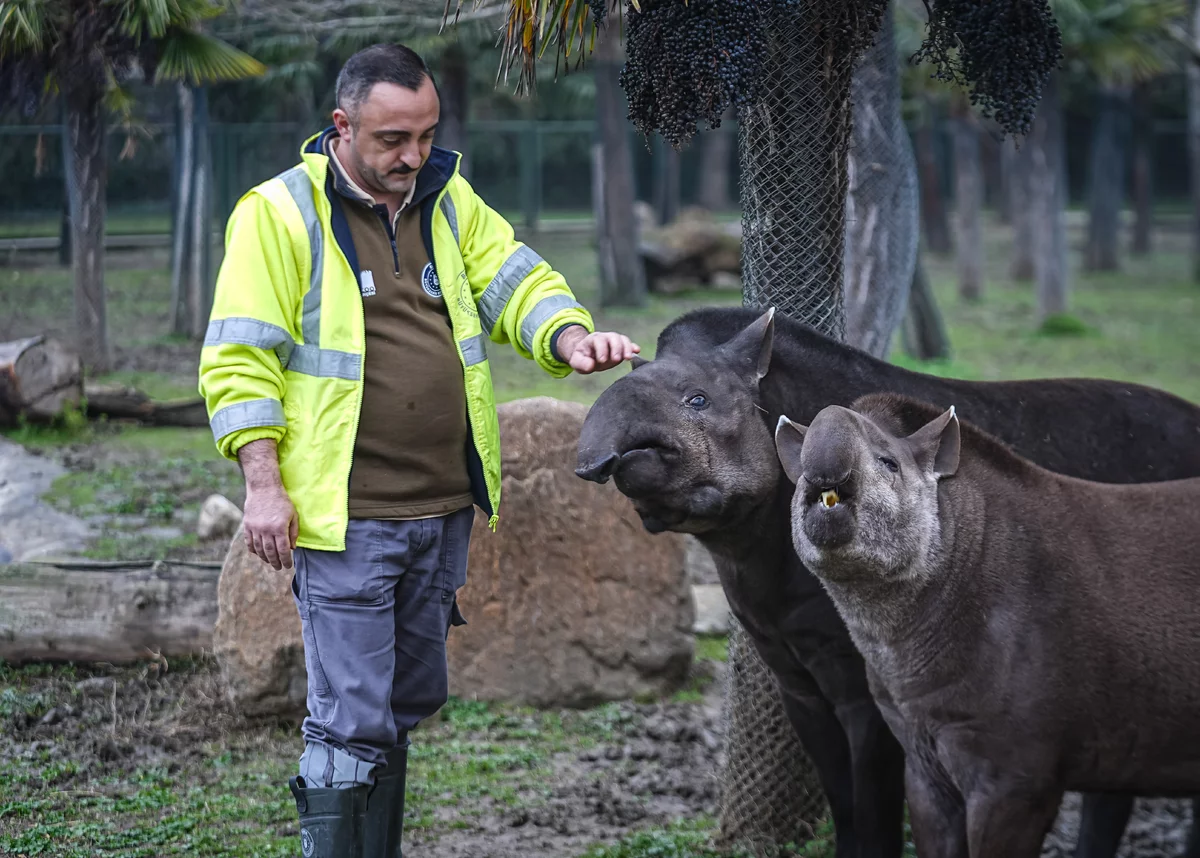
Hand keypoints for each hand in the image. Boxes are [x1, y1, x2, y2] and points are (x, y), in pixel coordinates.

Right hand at [237, 439, 298, 570]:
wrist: (264, 488)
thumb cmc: (282, 501)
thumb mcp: (293, 515)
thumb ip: (293, 532)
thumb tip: (292, 548)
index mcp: (280, 528)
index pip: (283, 550)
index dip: (286, 560)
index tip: (287, 566)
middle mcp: (266, 530)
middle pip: (270, 552)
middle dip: (275, 562)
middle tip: (278, 567)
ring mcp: (255, 528)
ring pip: (259, 549)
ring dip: (264, 558)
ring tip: (269, 562)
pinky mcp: (247, 525)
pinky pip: (249, 542)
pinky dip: (253, 550)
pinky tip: (258, 553)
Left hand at [558, 327, 640, 373]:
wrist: (588, 355)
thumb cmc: (582, 359)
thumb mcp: (577, 362)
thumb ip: (582, 363)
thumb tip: (591, 365)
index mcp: (593, 339)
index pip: (599, 340)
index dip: (601, 349)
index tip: (601, 360)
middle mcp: (606, 337)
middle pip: (613, 337)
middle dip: (615, 348)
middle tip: (615, 359)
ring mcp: (615, 341)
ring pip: (623, 339)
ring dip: (627, 348)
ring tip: (628, 358)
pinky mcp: (622, 347)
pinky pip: (629, 344)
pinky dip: (633, 347)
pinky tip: (637, 351)